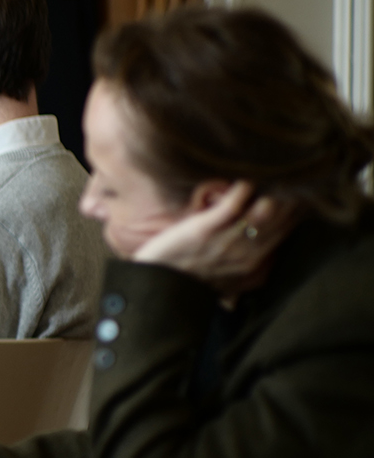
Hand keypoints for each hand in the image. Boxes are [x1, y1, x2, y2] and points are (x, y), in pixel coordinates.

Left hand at [132, 182, 295, 297]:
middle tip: (292, 172)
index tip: (299, 188)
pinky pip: (232, 205)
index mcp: (256, 264)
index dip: (296, 208)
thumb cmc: (189, 279)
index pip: (286, 230)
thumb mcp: (228, 279)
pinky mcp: (205, 229)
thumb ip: (249, 266)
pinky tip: (245, 178)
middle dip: (290, 194)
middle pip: (281, 218)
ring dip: (271, 189)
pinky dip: (241, 189)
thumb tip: (267, 255)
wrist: (157, 286)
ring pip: (264, 211)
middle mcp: (248, 253)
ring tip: (272, 170)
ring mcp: (227, 241)